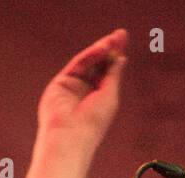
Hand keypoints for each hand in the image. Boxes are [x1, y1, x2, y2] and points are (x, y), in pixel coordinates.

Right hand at [37, 29, 127, 144]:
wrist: (70, 136)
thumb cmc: (93, 122)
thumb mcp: (109, 95)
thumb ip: (113, 75)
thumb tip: (121, 57)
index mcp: (97, 97)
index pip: (107, 71)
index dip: (115, 56)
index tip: (123, 40)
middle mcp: (84, 90)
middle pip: (97, 64)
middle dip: (109, 49)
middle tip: (121, 34)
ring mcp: (71, 86)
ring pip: (87, 62)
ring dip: (101, 50)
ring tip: (113, 40)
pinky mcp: (60, 83)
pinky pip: (77, 64)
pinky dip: (90, 55)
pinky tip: (102, 48)